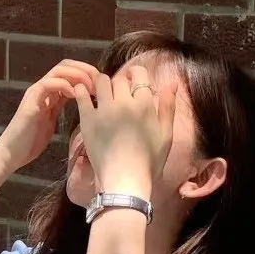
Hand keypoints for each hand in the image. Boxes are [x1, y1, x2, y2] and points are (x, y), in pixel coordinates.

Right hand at [0, 62, 97, 171]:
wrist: (12, 153)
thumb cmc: (31, 141)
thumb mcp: (52, 121)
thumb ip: (61, 108)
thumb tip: (79, 104)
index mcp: (49, 92)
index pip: (69, 71)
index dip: (87, 72)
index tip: (102, 83)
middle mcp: (42, 88)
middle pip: (65, 65)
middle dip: (84, 69)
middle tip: (99, 80)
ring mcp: (35, 93)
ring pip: (58, 71)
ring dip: (77, 74)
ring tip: (90, 86)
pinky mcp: (31, 101)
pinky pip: (48, 84)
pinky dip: (63, 85)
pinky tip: (74, 94)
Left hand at [73, 63, 176, 196]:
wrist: (124, 180)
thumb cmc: (149, 161)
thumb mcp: (166, 134)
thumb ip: (168, 106)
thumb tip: (173, 82)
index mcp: (144, 104)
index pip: (139, 74)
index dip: (136, 73)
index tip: (133, 79)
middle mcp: (124, 102)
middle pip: (119, 79)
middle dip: (120, 82)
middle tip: (119, 92)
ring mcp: (104, 110)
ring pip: (101, 82)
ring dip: (102, 84)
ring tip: (103, 94)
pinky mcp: (87, 120)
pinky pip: (81, 96)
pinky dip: (82, 90)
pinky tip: (84, 93)